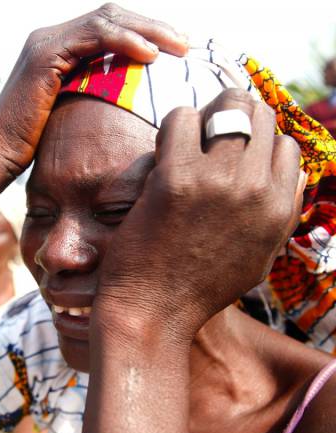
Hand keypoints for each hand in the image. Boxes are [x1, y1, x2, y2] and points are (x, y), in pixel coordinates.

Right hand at [0, 3, 187, 177]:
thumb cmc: (34, 145)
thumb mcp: (72, 112)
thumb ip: (95, 94)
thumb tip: (130, 103)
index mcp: (59, 46)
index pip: (110, 25)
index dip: (145, 32)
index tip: (176, 49)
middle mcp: (50, 36)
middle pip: (113, 14)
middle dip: (153, 25)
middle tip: (186, 44)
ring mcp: (45, 41)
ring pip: (107, 19)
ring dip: (147, 30)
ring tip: (178, 47)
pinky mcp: (44, 54)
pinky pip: (93, 37)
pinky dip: (124, 42)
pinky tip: (149, 55)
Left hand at [94, 89, 303, 346]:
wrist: (152, 311)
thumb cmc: (198, 288)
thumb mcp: (258, 258)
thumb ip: (280, 214)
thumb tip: (292, 174)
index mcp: (279, 209)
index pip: (286, 146)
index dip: (258, 143)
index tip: (232, 149)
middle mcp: (256, 190)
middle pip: (260, 115)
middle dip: (234, 115)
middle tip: (207, 131)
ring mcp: (217, 181)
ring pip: (226, 107)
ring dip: (204, 116)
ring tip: (186, 138)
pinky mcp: (176, 178)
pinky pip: (181, 119)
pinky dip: (172, 127)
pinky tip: (163, 150)